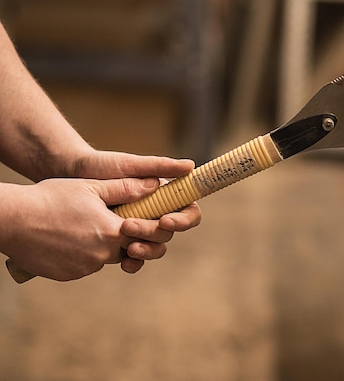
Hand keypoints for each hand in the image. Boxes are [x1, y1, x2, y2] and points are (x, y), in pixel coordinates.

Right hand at [2, 177, 174, 280]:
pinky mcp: (70, 275)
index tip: (154, 220)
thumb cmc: (51, 198)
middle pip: (130, 249)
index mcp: (112, 231)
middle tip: (123, 225)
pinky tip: (73, 238)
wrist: (12, 220)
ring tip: (90, 227)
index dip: (154, 228)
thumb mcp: (90, 187)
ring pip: (107, 257)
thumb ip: (125, 189)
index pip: (148, 234)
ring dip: (106, 246)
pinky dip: (85, 254)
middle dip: (133, 239)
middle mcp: (102, 254)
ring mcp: (85, 267)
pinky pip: (87, 265)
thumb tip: (153, 185)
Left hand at [70, 150, 202, 272]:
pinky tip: (124, 262)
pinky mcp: (122, 242)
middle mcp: (155, 213)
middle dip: (153, 233)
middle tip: (128, 226)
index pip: (187, 211)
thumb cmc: (101, 166)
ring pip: (156, 247)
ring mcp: (139, 229)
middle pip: (170, 232)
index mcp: (163, 195)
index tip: (165, 220)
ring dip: (148, 250)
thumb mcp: (130, 165)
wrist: (69, 178)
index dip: (183, 220)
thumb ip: (160, 166)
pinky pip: (136, 258)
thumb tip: (190, 166)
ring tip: (128, 248)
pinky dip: (134, 262)